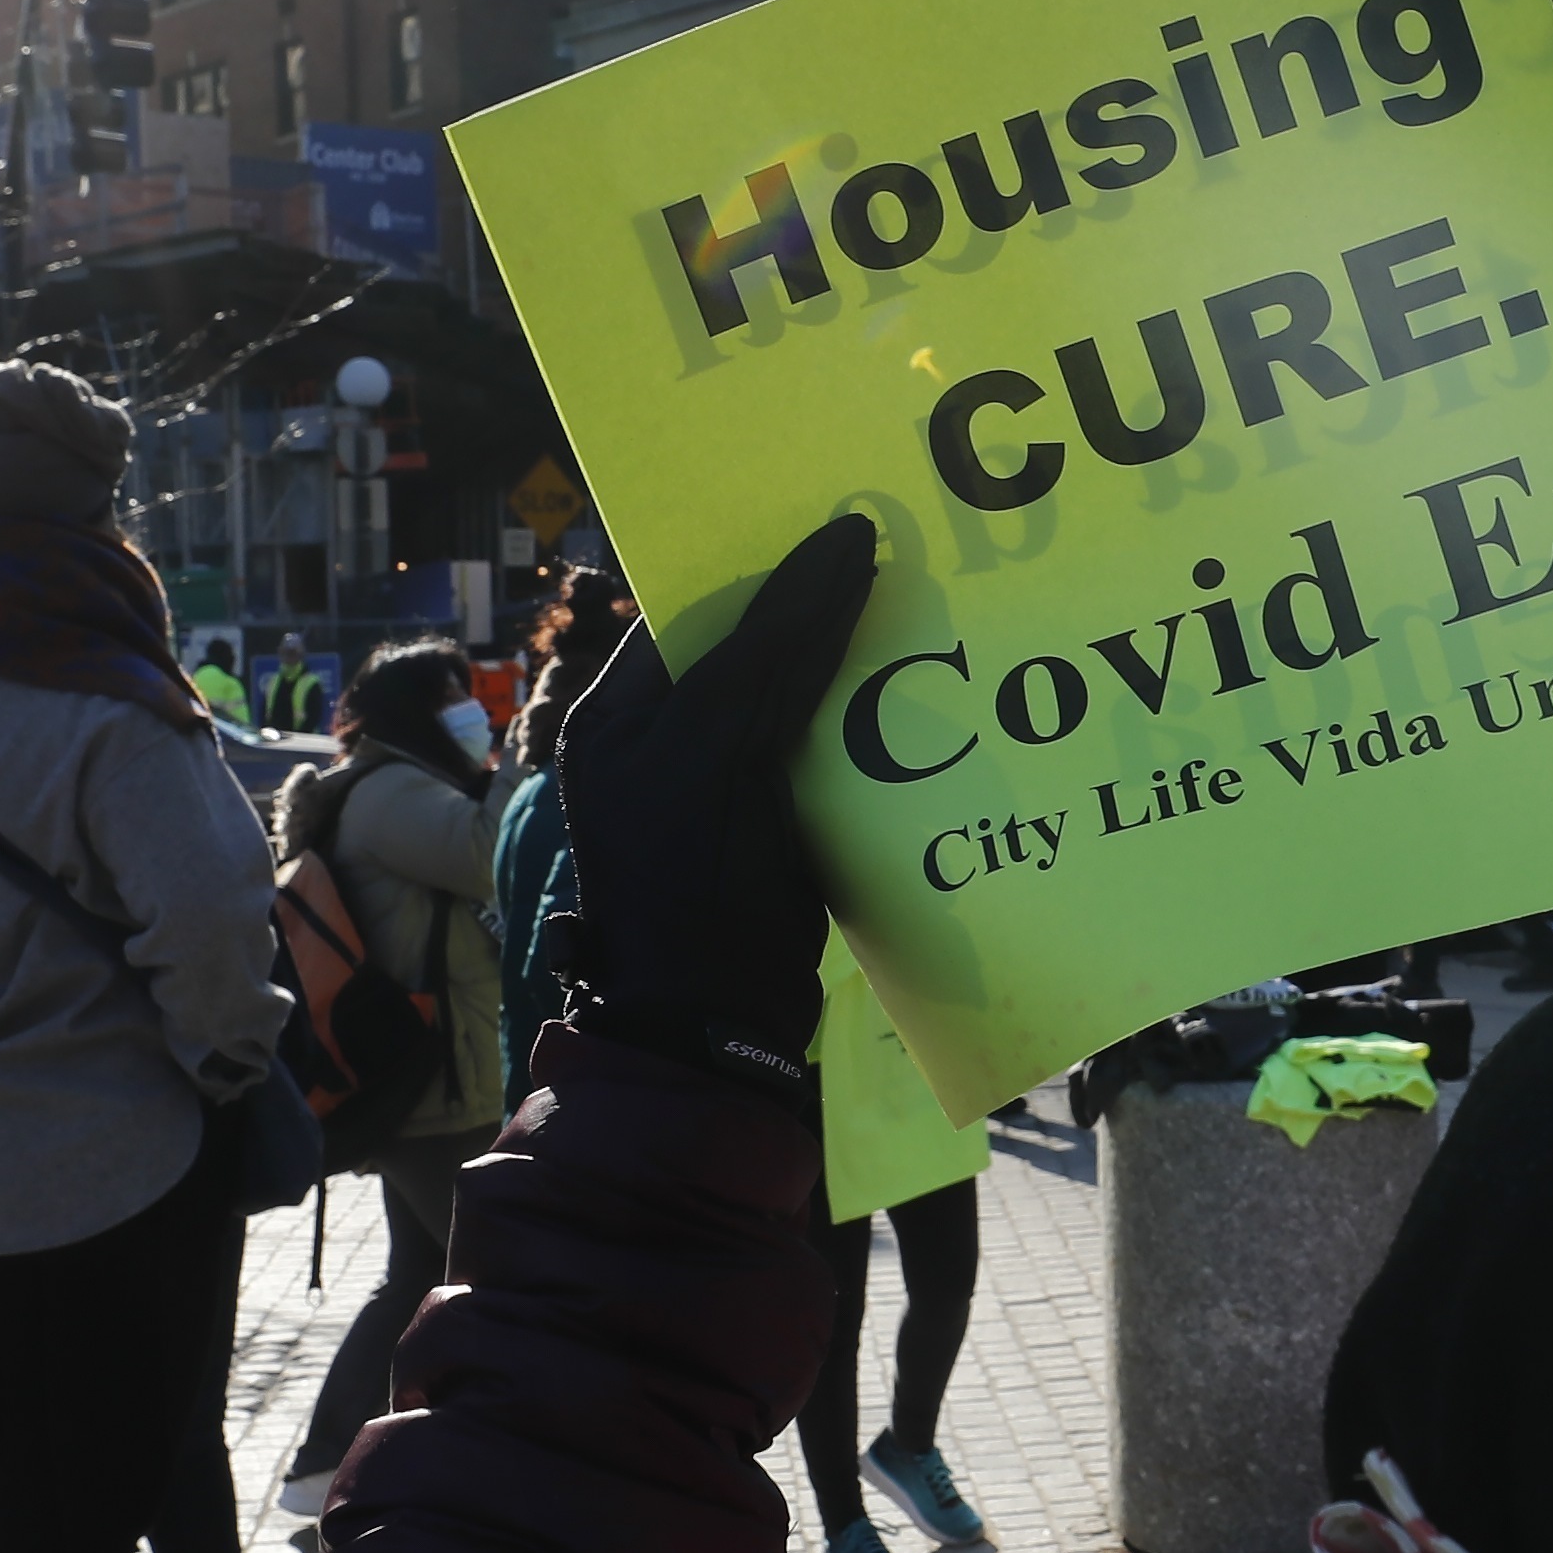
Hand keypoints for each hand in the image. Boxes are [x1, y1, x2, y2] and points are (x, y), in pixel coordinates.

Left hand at [549, 514, 880, 1080]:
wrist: (716, 1027)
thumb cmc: (690, 880)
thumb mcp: (718, 748)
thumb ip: (773, 649)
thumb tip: (845, 541)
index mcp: (622, 715)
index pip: (699, 610)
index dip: (768, 566)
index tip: (848, 526)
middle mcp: (667, 743)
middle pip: (754, 648)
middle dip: (824, 614)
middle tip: (904, 561)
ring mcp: (726, 791)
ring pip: (801, 699)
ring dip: (862, 670)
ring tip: (930, 620)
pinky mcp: (782, 832)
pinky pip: (830, 755)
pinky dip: (876, 731)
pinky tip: (931, 705)